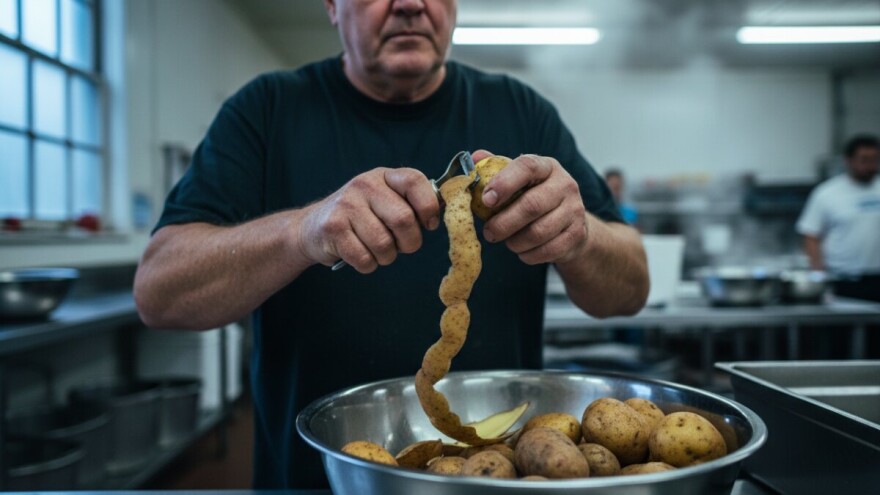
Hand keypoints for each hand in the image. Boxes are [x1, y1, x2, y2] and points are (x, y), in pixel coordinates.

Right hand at [296, 168, 440, 272]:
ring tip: (377, 251)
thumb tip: (440, 217)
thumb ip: (409, 204)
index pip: (415, 182)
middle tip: (402, 246)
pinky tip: (360, 255)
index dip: (429, 207)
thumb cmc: (359, 218)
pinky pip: (365, 258)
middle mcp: (364, 185)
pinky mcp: (333, 228)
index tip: (429, 224)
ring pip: (384, 244)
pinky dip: (368, 265)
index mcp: (383, 176)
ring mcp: (346, 205)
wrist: (311, 228)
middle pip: (403, 220)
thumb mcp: (383, 200)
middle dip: (409, 243)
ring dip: (386, 257)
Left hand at [474, 151, 588, 264]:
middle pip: (532, 205)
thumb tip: (476, 157)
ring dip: (515, 242)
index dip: (504, 182)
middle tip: (488, 232)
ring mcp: (574, 210)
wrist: (571, 223)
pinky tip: (522, 251)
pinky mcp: (577, 234)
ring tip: (506, 241)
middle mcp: (565, 185)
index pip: (527, 167)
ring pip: (538, 232)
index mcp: (546, 166)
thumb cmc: (536, 197)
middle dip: (504, 223)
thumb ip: (497, 168)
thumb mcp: (519, 179)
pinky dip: (529, 255)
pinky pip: (548, 250)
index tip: (486, 199)